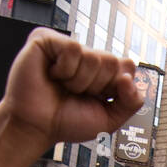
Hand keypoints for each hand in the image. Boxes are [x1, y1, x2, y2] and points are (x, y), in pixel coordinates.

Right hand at [0, 28, 141, 148]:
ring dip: (78, 81)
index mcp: (101, 70)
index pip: (128, 66)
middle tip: (75, 94)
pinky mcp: (47, 39)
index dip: (115, 88)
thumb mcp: (109, 119)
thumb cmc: (66, 122)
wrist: (35, 128)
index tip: (97, 100)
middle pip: (113, 62)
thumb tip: (129, 77)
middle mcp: (85, 55)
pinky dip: (65, 70)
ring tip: (61, 86)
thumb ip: (131, 102)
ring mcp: (66, 46)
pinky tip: (51, 75)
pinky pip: (73, 49)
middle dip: (97, 86)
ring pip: (94, 57)